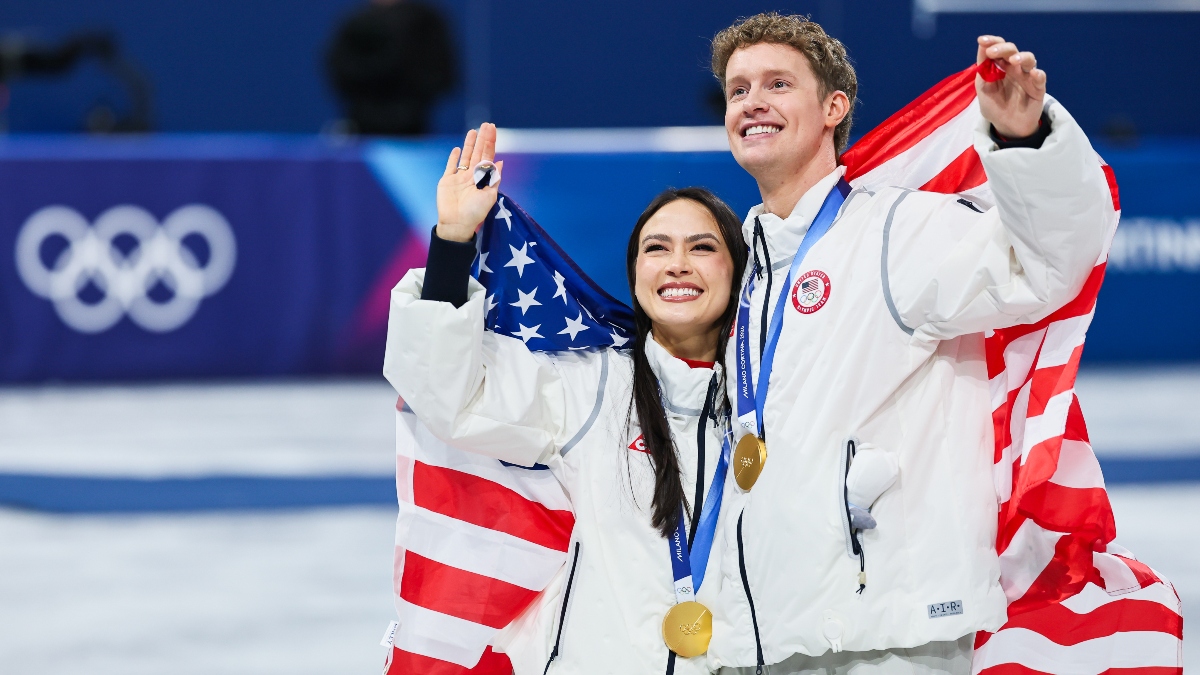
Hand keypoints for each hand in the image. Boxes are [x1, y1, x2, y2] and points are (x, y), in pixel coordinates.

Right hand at [436, 123, 503, 241]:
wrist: (457, 224)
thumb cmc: (475, 213)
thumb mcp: (489, 196)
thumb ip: (494, 178)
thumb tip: (500, 161)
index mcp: (483, 178)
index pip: (488, 156)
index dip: (490, 142)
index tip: (493, 129)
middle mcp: (472, 175)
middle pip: (478, 153)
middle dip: (482, 139)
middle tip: (486, 124)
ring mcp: (459, 177)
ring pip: (466, 156)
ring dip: (469, 144)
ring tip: (473, 131)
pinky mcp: (447, 181)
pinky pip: (450, 166)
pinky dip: (454, 158)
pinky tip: (457, 149)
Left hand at [975, 36, 1046, 138]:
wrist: (1006, 126)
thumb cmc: (994, 105)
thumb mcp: (983, 87)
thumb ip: (983, 68)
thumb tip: (981, 45)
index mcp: (1000, 65)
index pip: (999, 48)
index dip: (992, 42)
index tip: (981, 40)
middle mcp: (1015, 68)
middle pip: (1012, 51)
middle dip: (1003, 49)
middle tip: (993, 52)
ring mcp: (1027, 76)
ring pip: (1029, 60)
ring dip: (1022, 57)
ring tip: (1013, 61)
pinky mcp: (1038, 88)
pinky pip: (1040, 78)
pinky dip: (1037, 74)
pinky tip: (1032, 74)